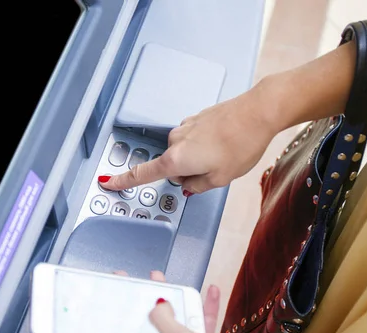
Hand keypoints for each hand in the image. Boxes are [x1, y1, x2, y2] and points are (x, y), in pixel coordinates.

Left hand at [95, 271, 269, 332]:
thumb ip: (165, 321)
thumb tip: (156, 305)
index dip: (103, 328)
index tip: (99, 307)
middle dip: (138, 308)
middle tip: (133, 287)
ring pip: (168, 332)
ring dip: (169, 306)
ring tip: (165, 283)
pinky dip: (199, 315)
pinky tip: (209, 295)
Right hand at [100, 88, 277, 194]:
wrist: (258, 112)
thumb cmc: (241, 144)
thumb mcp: (219, 179)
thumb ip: (197, 186)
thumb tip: (187, 186)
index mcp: (175, 159)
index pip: (142, 174)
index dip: (123, 180)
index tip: (107, 182)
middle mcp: (175, 140)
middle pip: (172, 166)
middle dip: (189, 173)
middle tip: (215, 171)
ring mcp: (185, 126)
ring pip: (185, 153)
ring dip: (199, 158)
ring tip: (225, 154)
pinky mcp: (196, 118)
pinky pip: (194, 140)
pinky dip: (206, 145)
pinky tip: (225, 143)